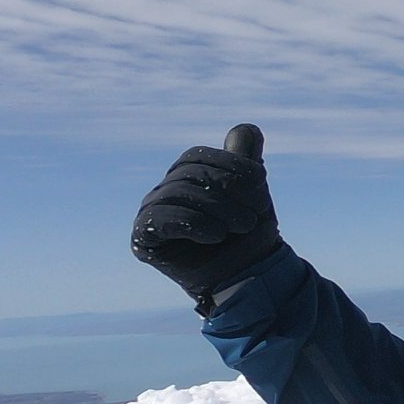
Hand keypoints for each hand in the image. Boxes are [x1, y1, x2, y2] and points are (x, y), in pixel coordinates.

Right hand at [131, 123, 283, 310]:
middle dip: (229, 191)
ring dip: (218, 210)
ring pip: (177, 195)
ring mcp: (151, 214)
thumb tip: (245, 129)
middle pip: (189, 175)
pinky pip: (157, 220)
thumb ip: (247, 159)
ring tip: (240, 227)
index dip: (231, 165)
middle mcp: (164, 190)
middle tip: (252, 216)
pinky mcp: (143, 239)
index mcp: (185, 174)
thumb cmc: (249, 232)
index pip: (198, 155)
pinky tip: (216, 236)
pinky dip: (192, 224)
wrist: (248, 274)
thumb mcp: (255, 191)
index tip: (261, 183)